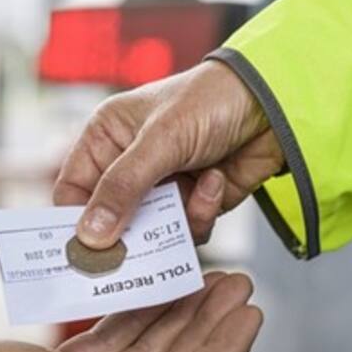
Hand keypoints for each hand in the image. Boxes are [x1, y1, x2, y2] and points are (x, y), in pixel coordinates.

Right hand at [53, 60, 283, 248]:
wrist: (278, 103)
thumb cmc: (210, 101)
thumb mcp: (159, 141)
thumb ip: (122, 188)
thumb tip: (88, 235)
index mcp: (105, 139)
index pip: (74, 191)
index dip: (75, 221)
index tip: (85, 250)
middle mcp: (128, 164)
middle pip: (110, 218)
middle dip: (128, 232)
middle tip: (138, 250)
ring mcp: (162, 185)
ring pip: (149, 231)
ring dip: (173, 222)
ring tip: (192, 197)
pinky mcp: (194, 201)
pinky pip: (185, 230)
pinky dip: (201, 214)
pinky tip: (215, 182)